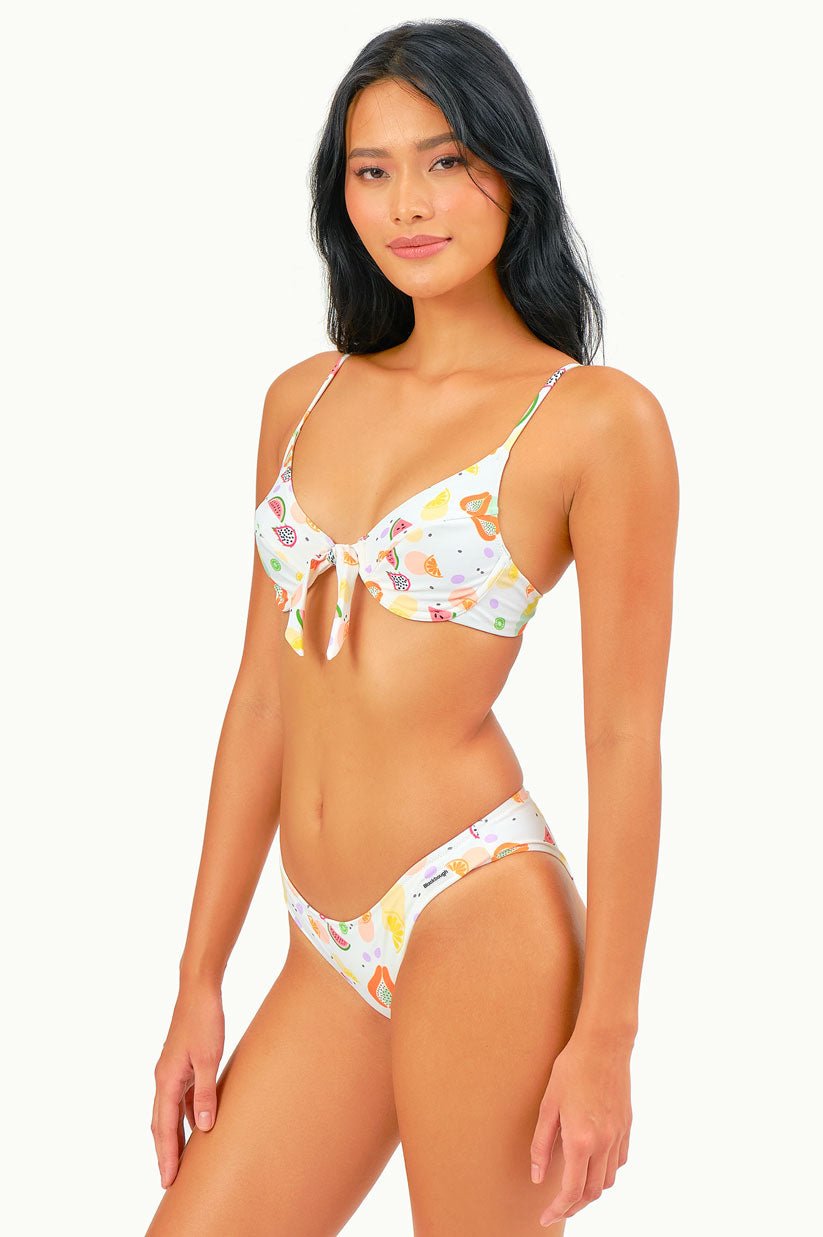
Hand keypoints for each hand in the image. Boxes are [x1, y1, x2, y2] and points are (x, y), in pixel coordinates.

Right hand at [151, 978, 224, 1189]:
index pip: (164, 1126)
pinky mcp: (180, 1063)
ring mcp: (171, 1070)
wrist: (198, 989)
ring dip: (173, 1135)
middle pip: (161, 1123)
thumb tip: (204, 1126)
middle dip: (164, 1151)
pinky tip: (198, 1124)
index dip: (166, 1154)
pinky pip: (180, 1097)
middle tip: (169, 1180)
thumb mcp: (210, 1057)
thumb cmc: (204, 1020)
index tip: (167, 1180)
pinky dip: (184, 1115)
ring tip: (181, 1159)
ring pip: (169, 1111)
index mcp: (167, 1079)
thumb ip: (206, 1092)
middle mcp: (164, 1078)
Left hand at [530, 1028, 632, 1227]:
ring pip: (608, 1180)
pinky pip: (618, 1162)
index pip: (572, 1191)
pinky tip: (592, 1165)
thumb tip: (538, 1177)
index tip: (545, 1217)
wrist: (604, 1046)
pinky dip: (605, 1172)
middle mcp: (604, 1143)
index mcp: (581, 1140)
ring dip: (590, 1191)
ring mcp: (618, 1136)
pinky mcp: (627, 1127)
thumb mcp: (548, 1105)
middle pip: (592, 1192)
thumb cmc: (571, 1070)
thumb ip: (541, 1145)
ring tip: (573, 1189)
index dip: (558, 1209)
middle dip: (573, 1206)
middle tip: (557, 1208)